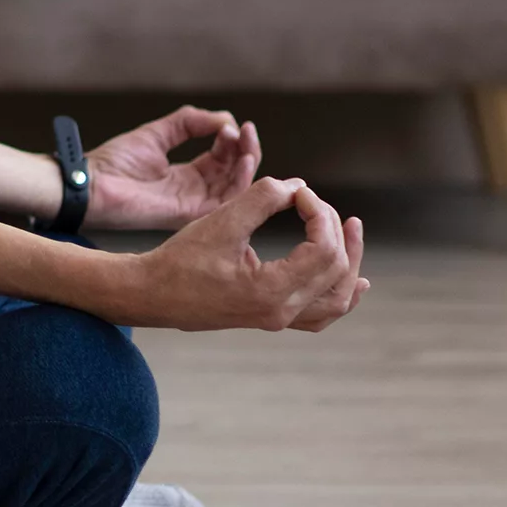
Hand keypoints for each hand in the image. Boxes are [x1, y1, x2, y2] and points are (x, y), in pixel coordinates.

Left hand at [83, 105, 259, 229]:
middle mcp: (193, 190)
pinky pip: (227, 200)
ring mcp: (193, 203)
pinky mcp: (190, 212)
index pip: (222, 158)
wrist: (90, 184)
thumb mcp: (156, 134)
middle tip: (247, 130)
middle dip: (246, 148)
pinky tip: (242, 160)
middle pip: (234, 171)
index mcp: (185, 174)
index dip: (232, 140)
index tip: (232, 124)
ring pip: (237, 186)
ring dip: (248, 161)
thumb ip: (188, 123)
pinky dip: (240, 180)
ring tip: (247, 141)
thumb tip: (224, 119)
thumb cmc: (113, 162)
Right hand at [121, 178, 366, 331]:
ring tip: (351, 231)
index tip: (298, 192)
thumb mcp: (220, 221)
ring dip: (349, 262)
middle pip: (336, 269)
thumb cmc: (179, 259)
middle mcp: (281, 311)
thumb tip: (297, 186)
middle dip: (332, 228)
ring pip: (336, 299)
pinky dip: (341, 296)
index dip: (319, 213)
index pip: (323, 249)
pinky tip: (355, 282)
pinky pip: (321, 315)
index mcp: (270, 291)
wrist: (151, 293)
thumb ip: (261, 198)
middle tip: (310, 201)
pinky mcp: (271, 318)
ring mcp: (278, 320)